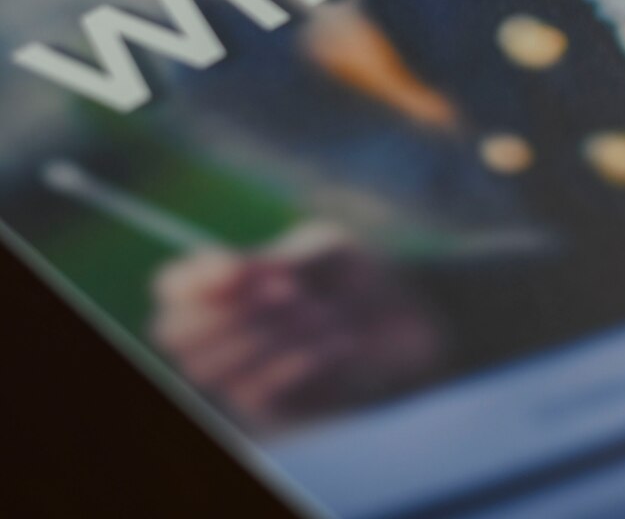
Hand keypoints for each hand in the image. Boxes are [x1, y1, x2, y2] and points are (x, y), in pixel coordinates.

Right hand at [149, 223, 441, 430]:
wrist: (417, 317)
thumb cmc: (363, 278)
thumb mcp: (325, 252)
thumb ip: (274, 261)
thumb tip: (220, 272)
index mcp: (224, 287)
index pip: (171, 287)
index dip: (192, 279)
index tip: (236, 268)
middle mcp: (221, 333)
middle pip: (172, 333)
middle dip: (231, 310)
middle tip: (293, 292)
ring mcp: (241, 374)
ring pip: (209, 367)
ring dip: (268, 336)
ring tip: (325, 313)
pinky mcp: (274, 408)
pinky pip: (255, 393)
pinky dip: (298, 362)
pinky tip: (341, 341)